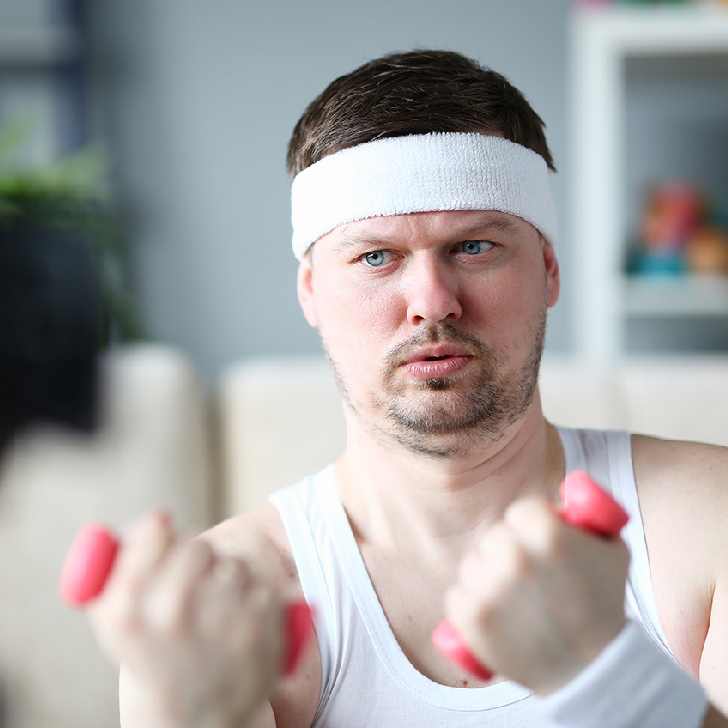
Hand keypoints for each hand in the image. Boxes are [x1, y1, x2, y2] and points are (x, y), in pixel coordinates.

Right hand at [88, 512, 283, 727]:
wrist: (198, 719)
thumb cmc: (154, 658)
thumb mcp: (117, 624)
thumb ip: (123, 569)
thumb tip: (157, 520)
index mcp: (128, 611)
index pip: (154, 532)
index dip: (159, 532)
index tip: (162, 533)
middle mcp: (172, 614)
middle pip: (197, 547)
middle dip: (196, 559)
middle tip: (192, 582)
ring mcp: (221, 620)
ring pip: (232, 567)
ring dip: (226, 581)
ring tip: (214, 617)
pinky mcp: (262, 626)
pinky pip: (260, 586)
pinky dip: (252, 601)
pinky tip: (238, 629)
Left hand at [443, 497, 629, 694]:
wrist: (593, 670)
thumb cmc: (602, 605)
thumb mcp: (611, 548)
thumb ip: (587, 514)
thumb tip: (566, 490)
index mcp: (546, 532)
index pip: (519, 512)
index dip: (529, 528)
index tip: (538, 546)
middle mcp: (514, 557)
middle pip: (494, 538)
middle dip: (507, 552)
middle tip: (526, 577)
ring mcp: (489, 588)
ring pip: (473, 565)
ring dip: (486, 578)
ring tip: (513, 602)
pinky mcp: (470, 618)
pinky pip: (456, 595)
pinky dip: (468, 604)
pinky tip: (492, 615)